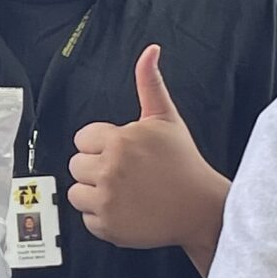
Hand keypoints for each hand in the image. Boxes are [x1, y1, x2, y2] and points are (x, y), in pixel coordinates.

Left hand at [68, 45, 227, 270]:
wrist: (201, 208)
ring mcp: (107, 200)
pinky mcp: (108, 226)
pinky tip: (126, 210)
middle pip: (75, 165)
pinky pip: (86, 220)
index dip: (102, 145)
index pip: (82, 139)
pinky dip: (102, 218)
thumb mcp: (166, 119)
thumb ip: (150, 83)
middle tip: (125, 174)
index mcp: (120, 140)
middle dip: (95, 168)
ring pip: (76, 193)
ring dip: (94, 193)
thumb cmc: (184, 164)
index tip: (123, 154)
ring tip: (124, 191)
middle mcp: (110, 169)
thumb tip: (150, 50)